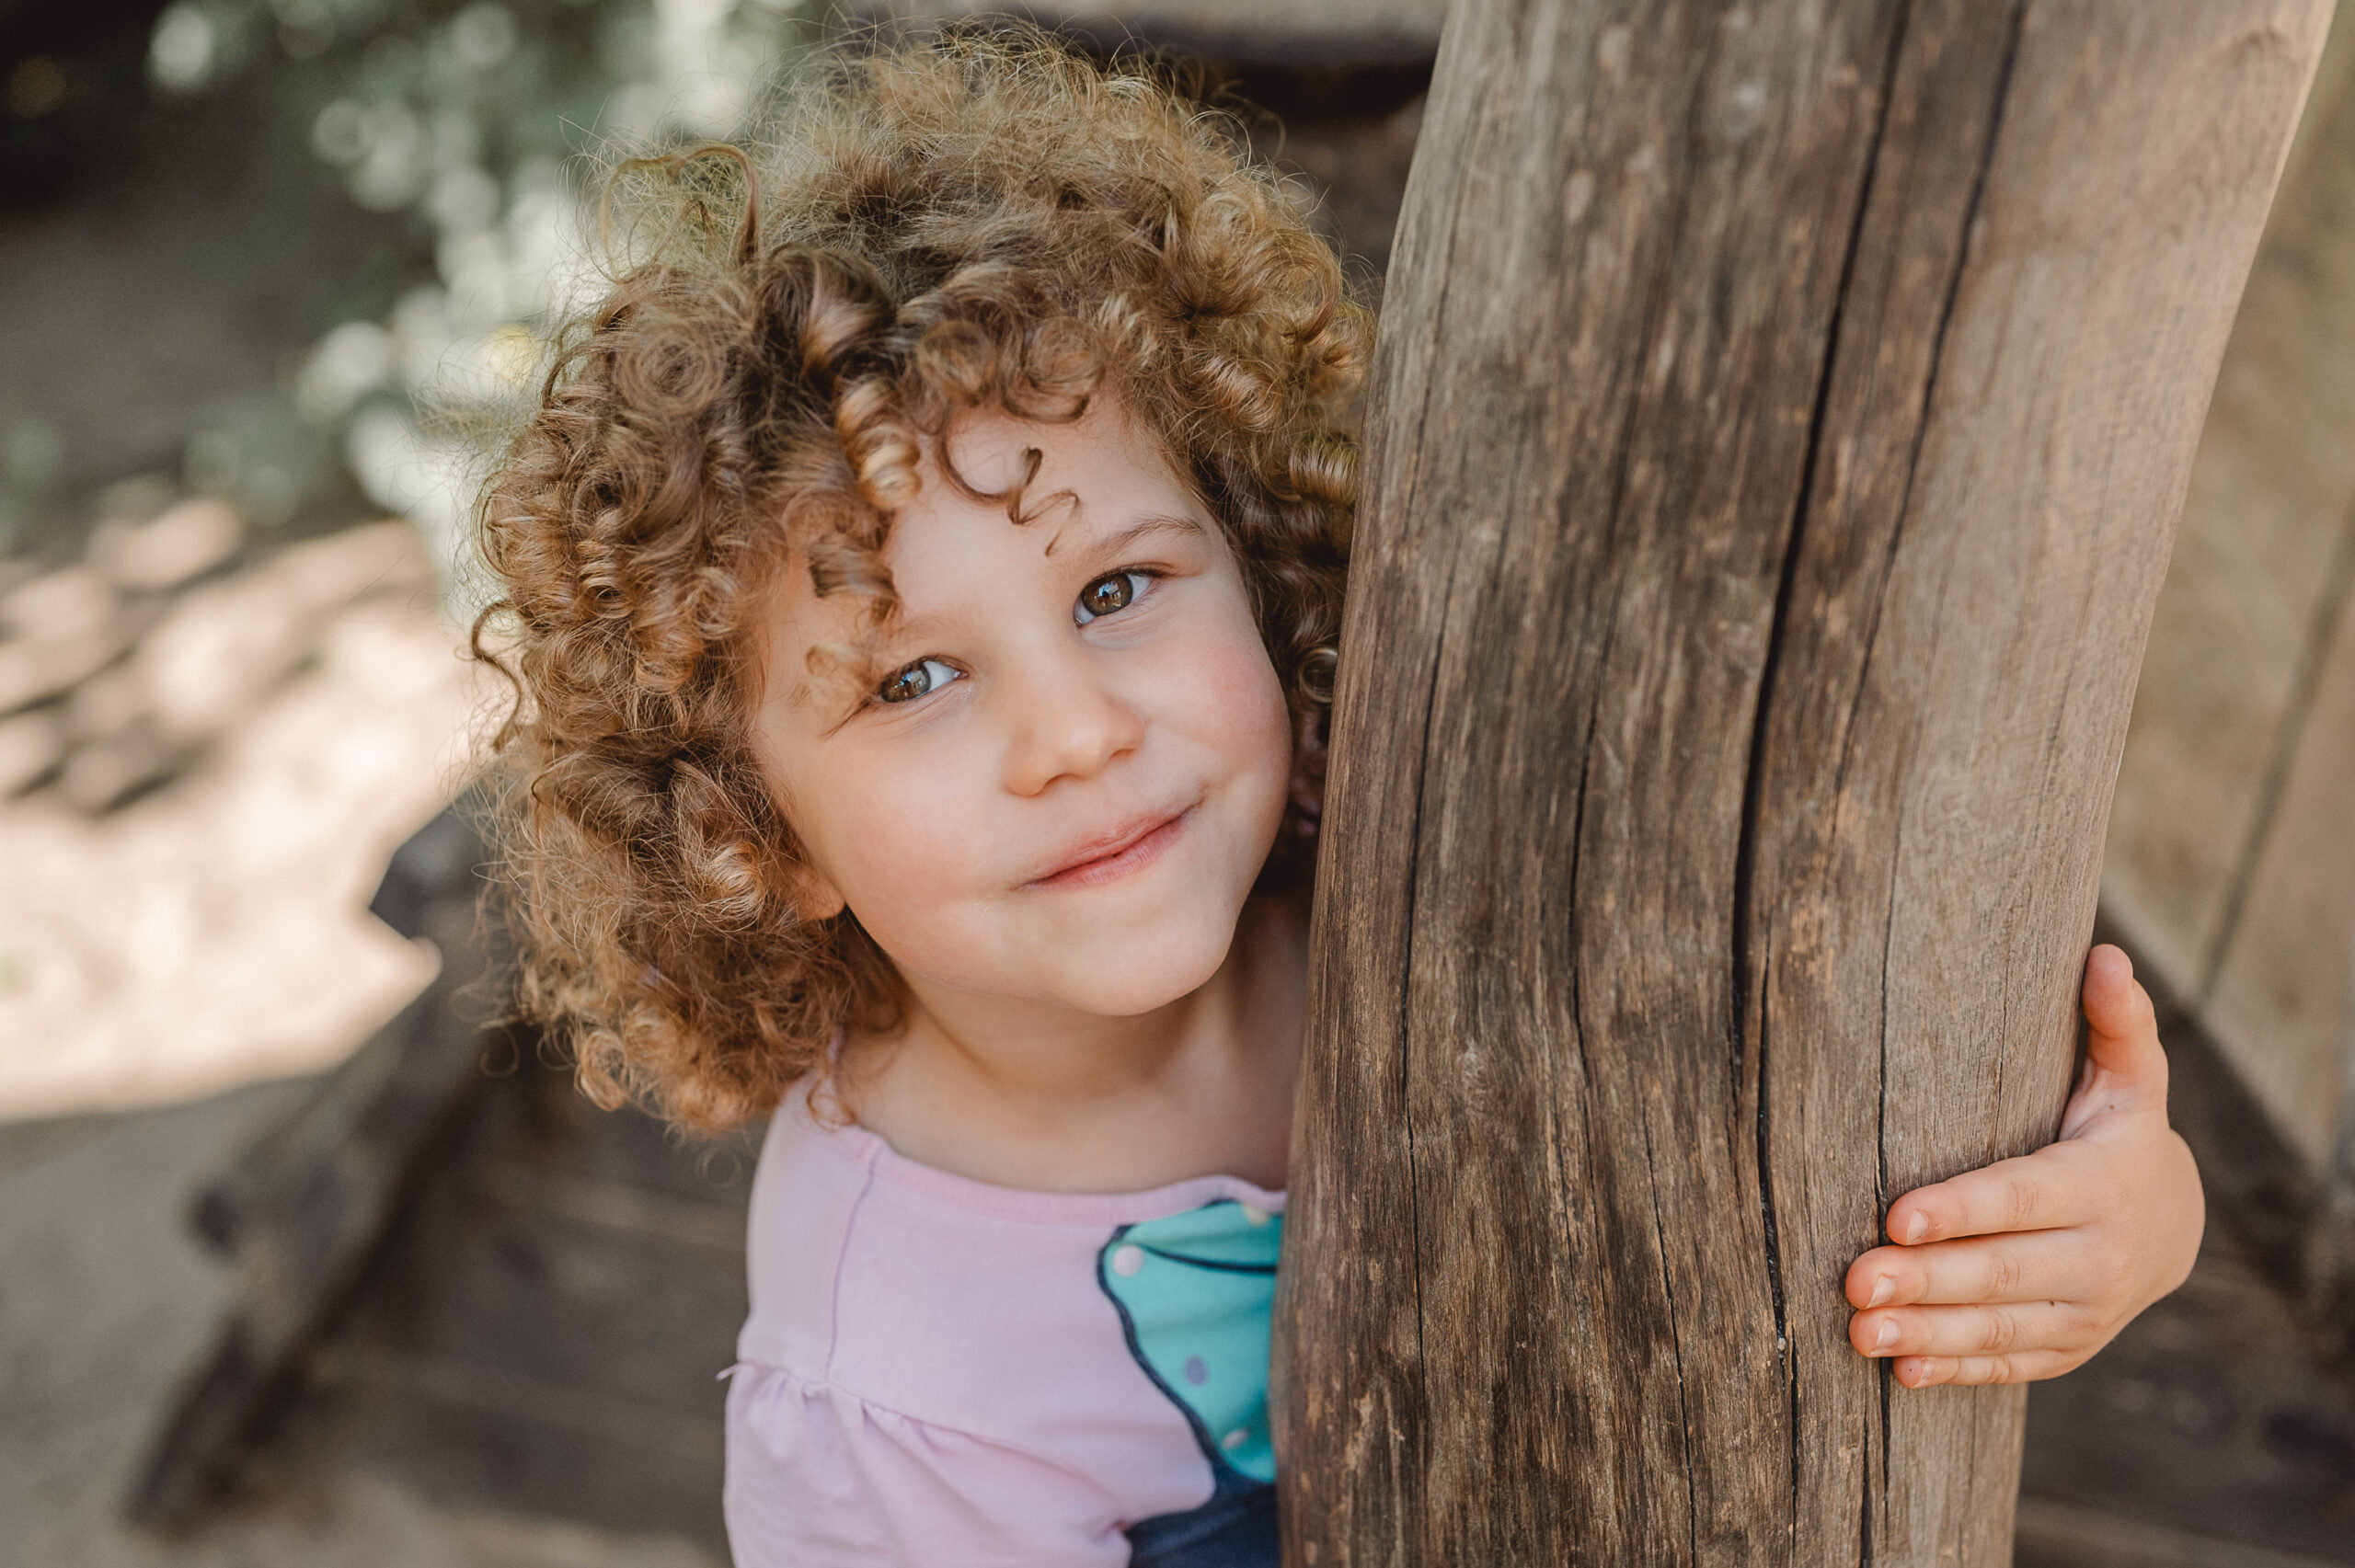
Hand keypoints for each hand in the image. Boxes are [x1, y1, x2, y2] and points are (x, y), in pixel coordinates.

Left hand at [1842, 944, 2202, 1387]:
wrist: (2172, 1226)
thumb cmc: (2119, 1133)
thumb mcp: (2129, 1079)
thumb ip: (2115, 1023)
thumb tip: (2104, 955)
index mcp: (2097, 1186)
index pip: (2020, 1198)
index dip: (1961, 1210)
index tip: (1897, 1215)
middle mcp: (2095, 1258)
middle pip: (2000, 1272)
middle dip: (1926, 1279)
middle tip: (1853, 1281)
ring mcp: (2082, 1313)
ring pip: (1997, 1327)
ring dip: (1926, 1334)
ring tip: (1857, 1330)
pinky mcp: (2063, 1349)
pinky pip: (2008, 1365)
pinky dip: (1957, 1371)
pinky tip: (1901, 1371)